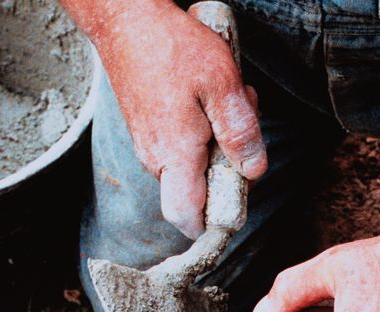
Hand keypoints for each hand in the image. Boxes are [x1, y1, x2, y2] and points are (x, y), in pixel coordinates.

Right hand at [90, 2, 265, 236]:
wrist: (125, 19)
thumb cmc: (172, 46)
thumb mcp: (221, 83)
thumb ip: (240, 131)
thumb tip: (253, 171)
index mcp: (175, 154)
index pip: (189, 219)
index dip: (215, 223)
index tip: (238, 200)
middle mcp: (156, 159)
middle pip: (199, 195)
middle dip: (228, 170)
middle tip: (240, 126)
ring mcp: (150, 146)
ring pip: (194, 169)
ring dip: (219, 145)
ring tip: (226, 101)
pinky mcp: (149, 131)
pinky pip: (184, 149)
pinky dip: (205, 131)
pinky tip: (210, 98)